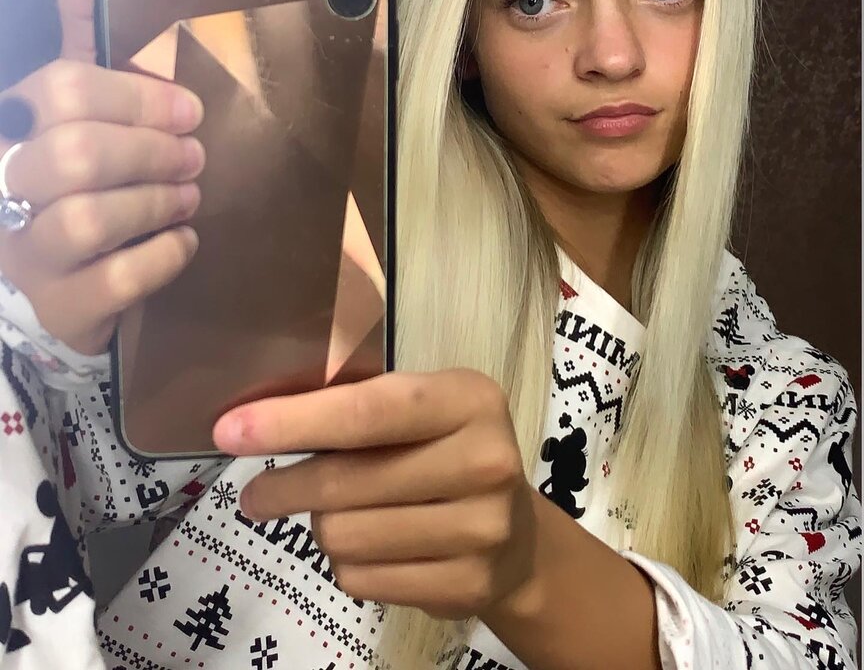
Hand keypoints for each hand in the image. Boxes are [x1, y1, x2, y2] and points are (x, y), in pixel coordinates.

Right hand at [0, 0, 204, 354]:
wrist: (53, 284)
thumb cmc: (70, 182)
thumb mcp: (72, 109)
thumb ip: (81, 40)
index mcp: (9, 127)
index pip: (61, 90)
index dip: (135, 95)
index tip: (189, 107)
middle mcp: (2, 188)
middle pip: (76, 154)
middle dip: (151, 150)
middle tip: (195, 155)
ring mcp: (23, 255)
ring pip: (89, 220)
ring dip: (157, 201)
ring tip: (190, 195)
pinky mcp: (59, 309)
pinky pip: (115, 282)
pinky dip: (162, 256)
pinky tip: (184, 242)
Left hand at [212, 369, 538, 620]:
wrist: (516, 538)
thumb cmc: (446, 452)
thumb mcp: (420, 410)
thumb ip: (357, 407)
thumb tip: (258, 418)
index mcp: (468, 398)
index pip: (368, 411)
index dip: (295, 421)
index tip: (232, 430)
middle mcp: (484, 459)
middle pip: (347, 482)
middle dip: (285, 488)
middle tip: (254, 495)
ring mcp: (482, 528)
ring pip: (346, 536)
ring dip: (323, 527)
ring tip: (337, 516)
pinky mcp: (467, 585)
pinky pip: (362, 580)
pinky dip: (348, 565)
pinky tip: (371, 547)